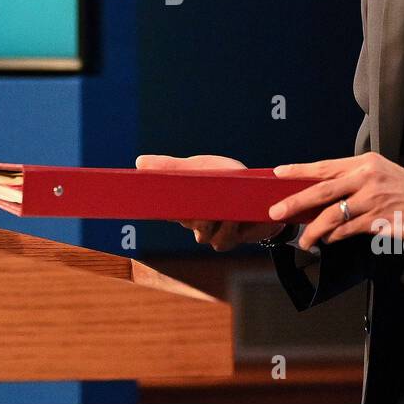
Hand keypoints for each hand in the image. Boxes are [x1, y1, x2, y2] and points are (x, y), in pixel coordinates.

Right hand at [135, 153, 284, 250]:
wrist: (264, 194)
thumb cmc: (230, 179)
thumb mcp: (202, 167)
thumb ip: (173, 167)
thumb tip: (139, 162)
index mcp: (184, 201)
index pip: (163, 206)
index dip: (154, 204)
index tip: (147, 199)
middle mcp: (193, 220)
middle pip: (182, 220)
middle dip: (187, 213)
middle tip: (194, 203)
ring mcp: (210, 233)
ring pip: (201, 234)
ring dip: (211, 221)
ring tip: (220, 209)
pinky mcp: (228, 240)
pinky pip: (221, 240)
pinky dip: (227, 229)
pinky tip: (234, 218)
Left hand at [268, 152, 403, 249]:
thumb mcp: (380, 173)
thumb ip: (353, 180)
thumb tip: (321, 194)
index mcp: (364, 163)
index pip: (325, 166)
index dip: (299, 171)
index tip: (277, 173)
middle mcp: (366, 178)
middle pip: (322, 190)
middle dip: (295, 202)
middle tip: (275, 211)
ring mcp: (373, 200)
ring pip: (333, 216)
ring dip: (313, 229)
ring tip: (303, 239)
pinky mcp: (380, 221)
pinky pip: (348, 230)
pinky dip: (334, 236)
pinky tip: (328, 240)